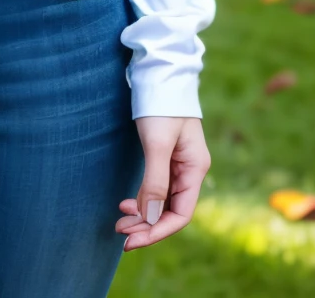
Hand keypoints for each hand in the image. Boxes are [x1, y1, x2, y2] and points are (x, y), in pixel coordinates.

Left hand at [117, 116, 210, 250]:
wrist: (159, 74)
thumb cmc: (161, 105)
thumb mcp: (157, 143)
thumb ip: (155, 181)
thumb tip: (150, 218)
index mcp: (195, 169)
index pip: (180, 214)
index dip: (158, 231)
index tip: (133, 240)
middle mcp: (189, 170)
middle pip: (170, 211)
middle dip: (147, 226)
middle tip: (120, 234)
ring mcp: (178, 165)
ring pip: (161, 202)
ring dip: (142, 215)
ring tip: (119, 222)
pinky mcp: (166, 158)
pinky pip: (156, 189)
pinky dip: (142, 200)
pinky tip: (127, 204)